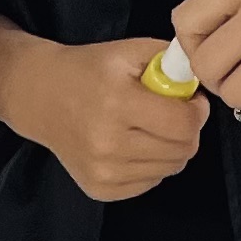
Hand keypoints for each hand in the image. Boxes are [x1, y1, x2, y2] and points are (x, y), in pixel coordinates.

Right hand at [0, 20, 204, 200]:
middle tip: (171, 115)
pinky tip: (132, 146)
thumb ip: (171, 63)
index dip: (197, 111)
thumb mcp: (129, 51)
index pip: (184, 124)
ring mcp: (103, 172)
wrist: (41, 97)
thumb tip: (200, 89)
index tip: (190, 102)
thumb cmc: (89, 70)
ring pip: (169, 169)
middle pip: (182, 151)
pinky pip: (150, 183)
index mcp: (118, 103)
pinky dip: (150, 165)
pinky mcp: (100, 189)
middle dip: (186, 131)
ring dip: (169, 149)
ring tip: (149, 129)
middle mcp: (109, 143)